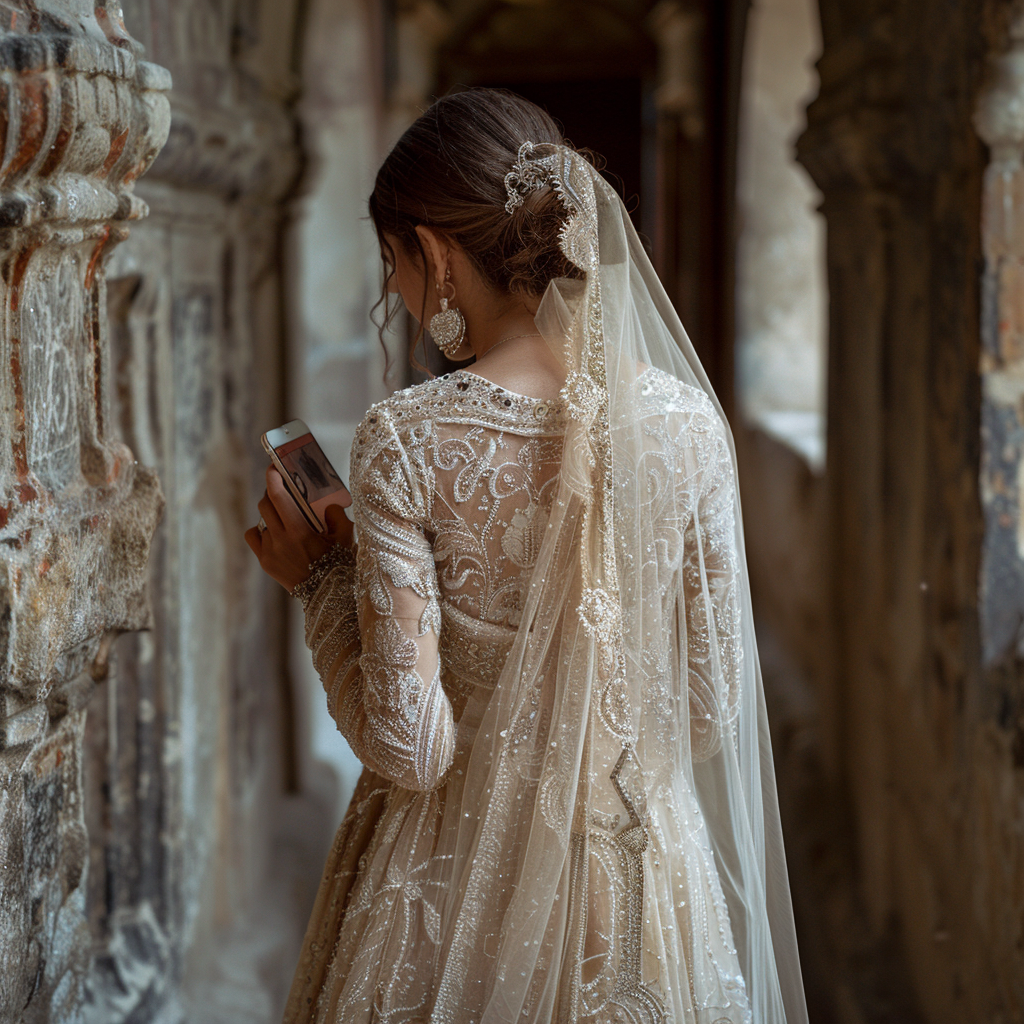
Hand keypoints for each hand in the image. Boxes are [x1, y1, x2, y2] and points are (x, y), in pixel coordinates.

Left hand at [244, 466, 353, 592]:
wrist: (327, 596)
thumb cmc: (338, 566)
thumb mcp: (345, 537)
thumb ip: (337, 515)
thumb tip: (327, 504)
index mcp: (299, 531)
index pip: (278, 497)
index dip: (273, 479)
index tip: (272, 467)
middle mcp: (280, 540)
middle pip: (265, 504)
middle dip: (272, 493)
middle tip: (282, 490)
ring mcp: (270, 551)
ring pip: (260, 520)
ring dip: (271, 513)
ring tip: (285, 518)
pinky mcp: (264, 561)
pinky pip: (253, 536)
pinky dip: (260, 530)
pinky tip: (273, 533)